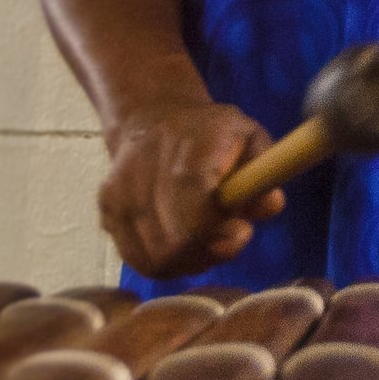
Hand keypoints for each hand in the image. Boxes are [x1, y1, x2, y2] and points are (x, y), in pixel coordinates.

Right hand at [98, 101, 284, 276]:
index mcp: (190, 143)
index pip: (194, 198)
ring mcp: (120, 190)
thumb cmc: (212, 133)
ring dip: (187, 260)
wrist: (153, 117)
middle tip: (226, 239)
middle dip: (207, 250)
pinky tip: (180, 245)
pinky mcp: (107, 209)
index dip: (217, 227)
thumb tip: (270, 204)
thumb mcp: (249, 137)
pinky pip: (136, 258)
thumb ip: (264, 170)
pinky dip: (162, 263)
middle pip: (173, 239)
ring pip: (155, 256)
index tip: (241, 230)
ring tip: (204, 240)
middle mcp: (146, 166)